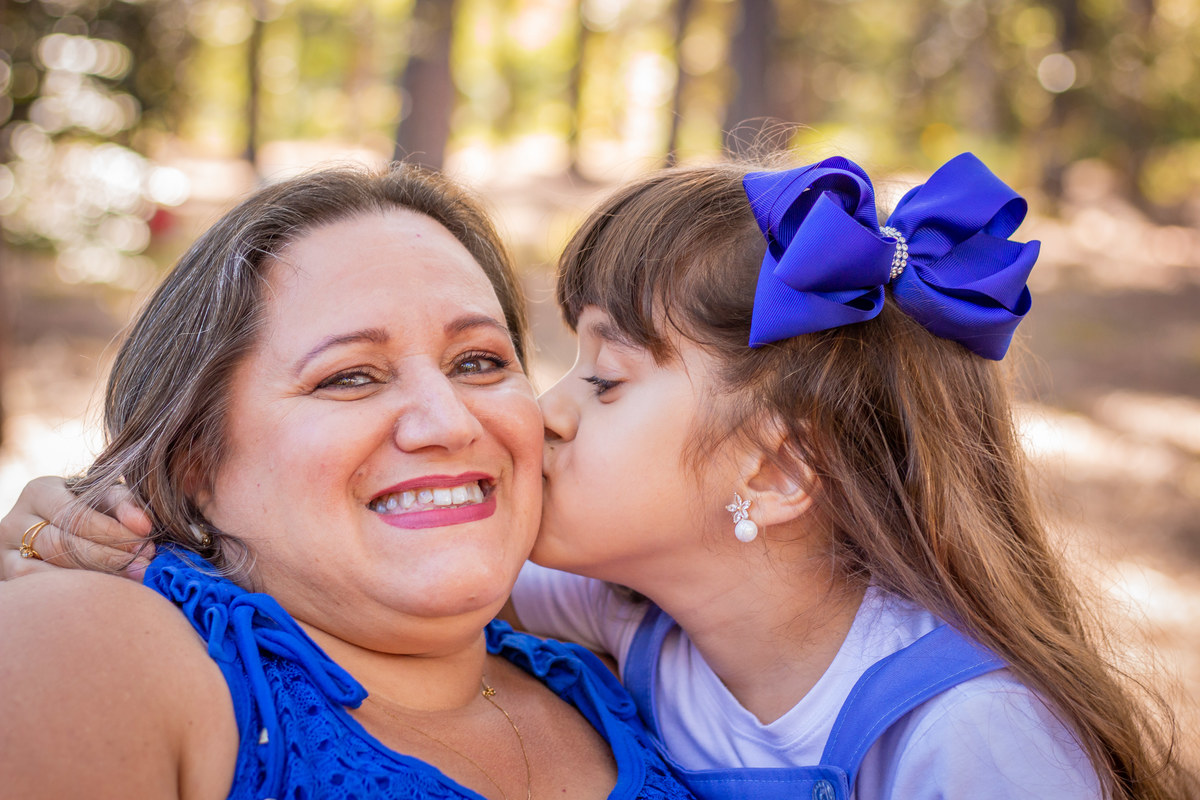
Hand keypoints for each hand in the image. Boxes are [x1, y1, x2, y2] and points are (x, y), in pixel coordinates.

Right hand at [0, 476, 153, 580]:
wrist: (59, 528)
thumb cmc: (90, 509)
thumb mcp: (106, 498)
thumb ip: (126, 504)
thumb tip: (143, 525)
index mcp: (40, 491)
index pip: (75, 515)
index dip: (112, 531)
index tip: (145, 541)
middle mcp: (15, 520)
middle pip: (62, 544)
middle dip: (109, 556)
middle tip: (143, 564)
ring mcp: (6, 551)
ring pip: (49, 569)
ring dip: (96, 575)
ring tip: (132, 576)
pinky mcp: (9, 576)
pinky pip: (40, 586)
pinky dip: (75, 588)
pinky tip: (104, 588)